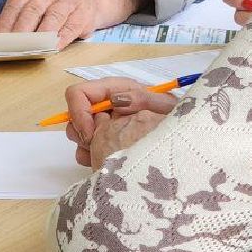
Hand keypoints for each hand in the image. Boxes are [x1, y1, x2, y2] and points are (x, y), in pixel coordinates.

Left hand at [0, 0, 139, 47]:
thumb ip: (12, 16)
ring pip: (52, 18)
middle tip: (9, 48)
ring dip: (40, 36)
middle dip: (20, 31)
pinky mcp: (84, 13)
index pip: (16, 4)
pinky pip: (71, 27)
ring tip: (29, 51)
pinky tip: (52, 49)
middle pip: (32, 11)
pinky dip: (61, 39)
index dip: (5, 23)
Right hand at [62, 77, 177, 166]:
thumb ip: (142, 98)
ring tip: (106, 154)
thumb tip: (116, 100)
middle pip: (73, 115)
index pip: (78, 93)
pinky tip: (106, 161)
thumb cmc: (174, 117)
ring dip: (86, 147)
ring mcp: (103, 123)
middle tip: (99, 147)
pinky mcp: (104, 140)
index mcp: (114, 90)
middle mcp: (105, 105)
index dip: (78, 113)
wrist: (179, 137)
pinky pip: (84, 149)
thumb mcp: (163, 106)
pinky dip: (90, 157)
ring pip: (77, 134)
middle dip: (82, 134)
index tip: (90, 135)